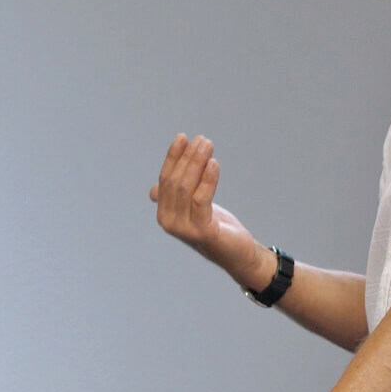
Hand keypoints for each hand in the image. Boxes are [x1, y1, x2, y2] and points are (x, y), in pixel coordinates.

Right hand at [150, 134, 268, 283]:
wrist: (237, 253)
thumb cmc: (215, 228)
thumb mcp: (192, 209)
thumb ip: (175, 198)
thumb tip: (153, 190)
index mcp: (163, 214)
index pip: (165, 179)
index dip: (173, 157)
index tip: (183, 137)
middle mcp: (168, 221)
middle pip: (175, 181)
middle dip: (188, 157)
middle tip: (202, 140)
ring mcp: (182, 228)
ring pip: (187, 187)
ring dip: (198, 163)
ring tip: (208, 146)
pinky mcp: (200, 231)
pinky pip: (201, 199)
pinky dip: (207, 180)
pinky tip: (214, 164)